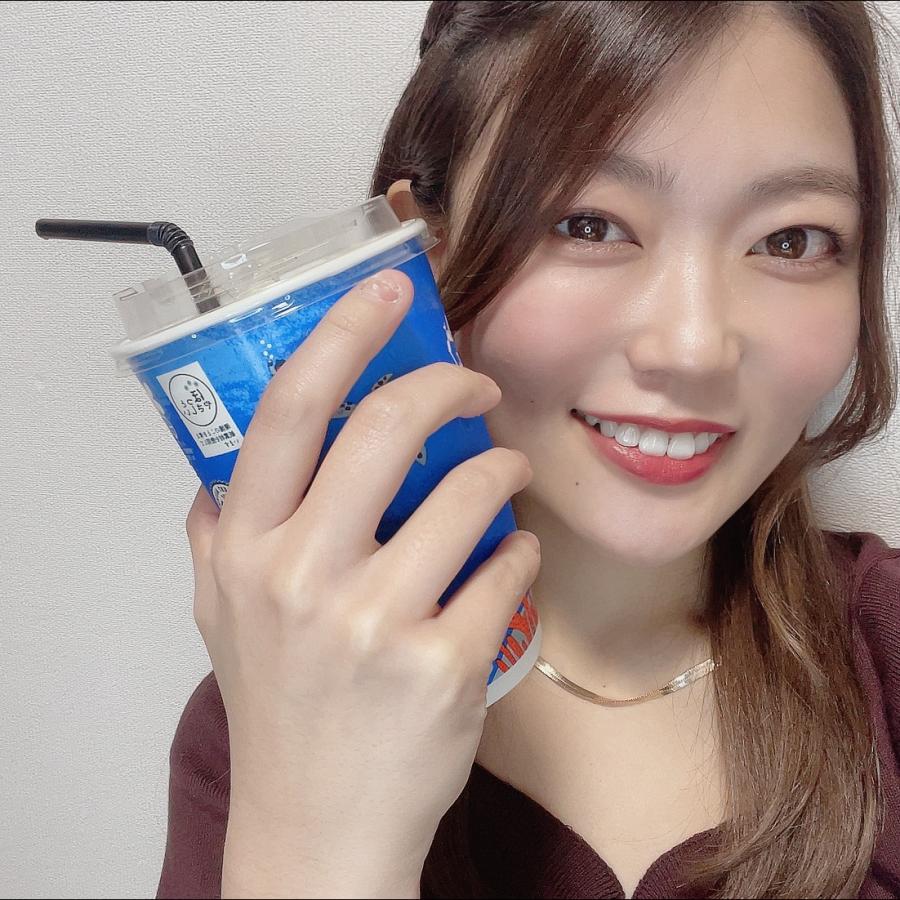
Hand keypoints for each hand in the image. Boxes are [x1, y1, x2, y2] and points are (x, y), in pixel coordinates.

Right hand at [184, 268, 539, 896]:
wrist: (319, 828)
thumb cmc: (281, 712)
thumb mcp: (221, 618)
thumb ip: (215, 536)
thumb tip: (221, 470)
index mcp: (247, 550)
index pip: (290, 411)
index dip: (342, 336)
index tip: (387, 293)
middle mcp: (302, 577)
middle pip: (388, 430)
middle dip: (449, 385)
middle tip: (476, 385)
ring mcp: (375, 623)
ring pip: (468, 493)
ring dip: (502, 466)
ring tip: (508, 472)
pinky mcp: (443, 665)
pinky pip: (507, 569)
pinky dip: (519, 550)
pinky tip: (510, 559)